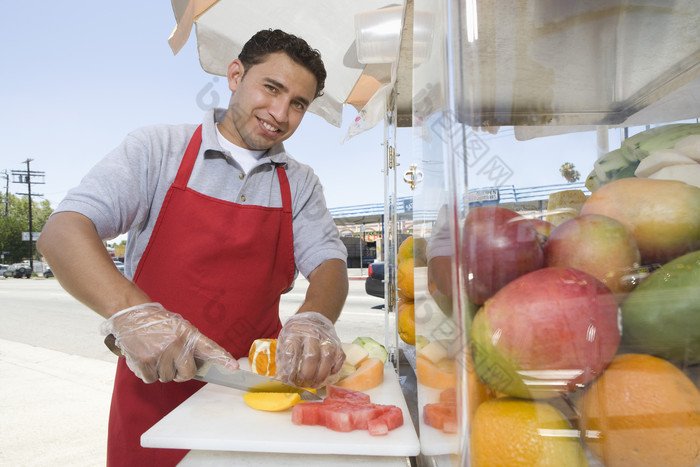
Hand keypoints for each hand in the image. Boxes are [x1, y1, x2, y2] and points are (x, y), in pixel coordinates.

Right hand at [100, 302, 238, 382]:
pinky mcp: (144, 361)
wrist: (131, 315)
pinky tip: (145, 358)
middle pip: (187, 374)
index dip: (222, 358)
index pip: (209, 347)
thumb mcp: (179, 327)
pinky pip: (151, 379)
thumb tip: (200, 364)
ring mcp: (160, 353)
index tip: (234, 367)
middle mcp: (176, 343)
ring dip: (162, 371)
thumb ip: (190, 343)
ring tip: (155, 354)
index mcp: (187, 333)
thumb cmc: (157, 323)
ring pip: (167, 378)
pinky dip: (148, 373)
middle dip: (181, 372)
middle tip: (172, 361)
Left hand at [275, 312, 344, 387]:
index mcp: (295, 331)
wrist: (312, 319)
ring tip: (314, 383)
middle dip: (307, 375)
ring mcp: (326, 336)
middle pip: (311, 356)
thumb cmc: (296, 334)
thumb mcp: (284, 342)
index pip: (292, 352)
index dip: (291, 370)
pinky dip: (334, 369)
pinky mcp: (337, 342)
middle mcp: (312, 332)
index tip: (290, 380)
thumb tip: (283, 379)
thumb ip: (283, 359)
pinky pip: (340, 358)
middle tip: (303, 383)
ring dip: (321, 375)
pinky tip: (326, 375)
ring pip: (327, 357)